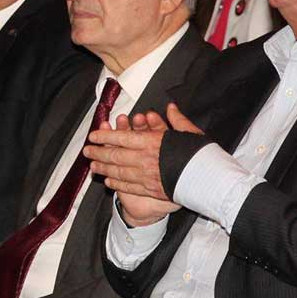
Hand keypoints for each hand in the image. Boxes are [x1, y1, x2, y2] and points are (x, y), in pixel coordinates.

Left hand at [84, 101, 202, 208]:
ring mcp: (146, 176)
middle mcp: (145, 159)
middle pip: (115, 155)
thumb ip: (176, 120)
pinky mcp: (151, 190)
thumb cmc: (201, 154)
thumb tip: (170, 107)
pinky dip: (117, 183)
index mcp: (153, 142)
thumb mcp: (190, 133)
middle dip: (98, 153)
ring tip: (93, 167)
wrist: (211, 181)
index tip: (93, 136)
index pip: (122, 138)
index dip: (105, 137)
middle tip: (86, 152)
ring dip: (104, 169)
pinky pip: (129, 186)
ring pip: (119, 172)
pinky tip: (109, 181)